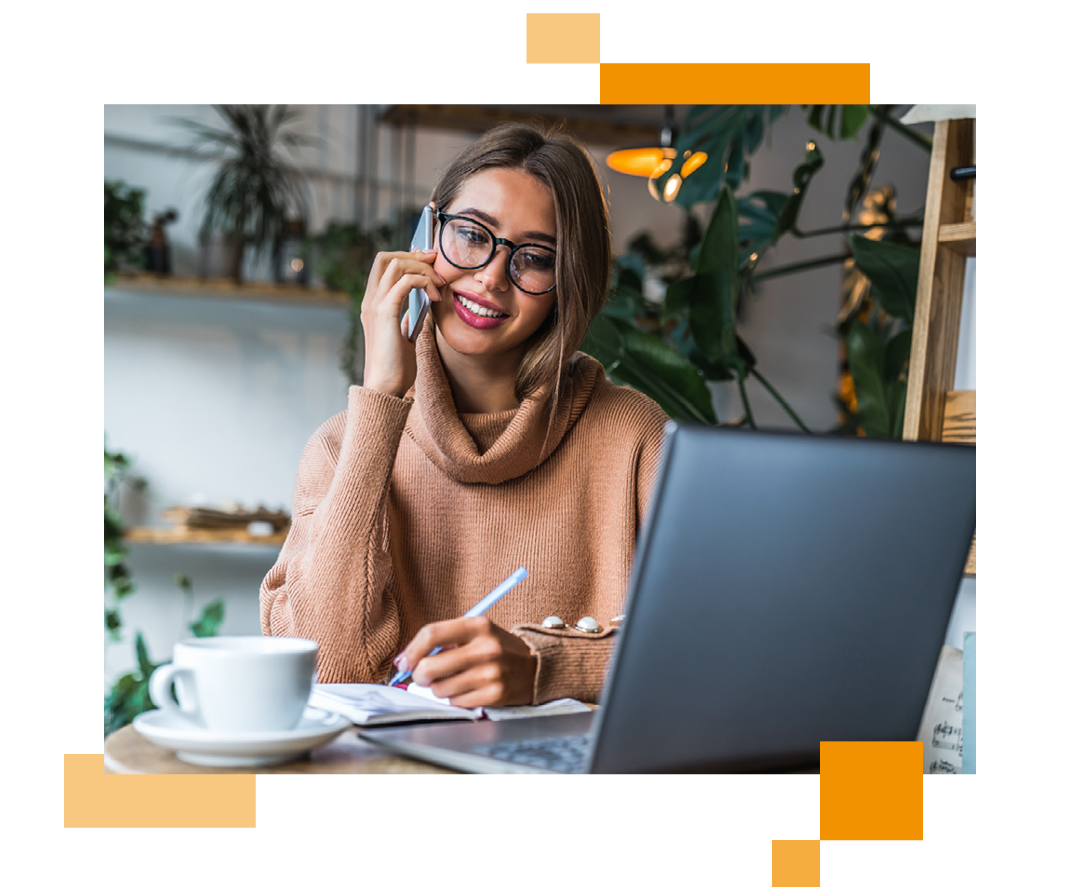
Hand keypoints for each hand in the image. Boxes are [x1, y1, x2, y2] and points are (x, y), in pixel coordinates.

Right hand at [360, 240, 444, 397]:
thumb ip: (406, 320)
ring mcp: (375, 305)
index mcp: (373, 304)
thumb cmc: (395, 367)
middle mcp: (370, 300)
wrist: (386, 387)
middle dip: (414, 255)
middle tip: (437, 263)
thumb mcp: (403, 337)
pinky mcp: (385, 313)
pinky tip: (435, 297)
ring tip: (440, 285)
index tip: (430, 262)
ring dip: (423, 268)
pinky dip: (423, 281)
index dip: (407, 257)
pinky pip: (405, 281)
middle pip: (386, 257)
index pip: (384, 265)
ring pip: (396, 264)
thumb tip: (418, 308)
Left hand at [394, 617, 537, 707]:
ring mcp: (490, 673)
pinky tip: (468, 690)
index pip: (432, 633)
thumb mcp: (476, 632)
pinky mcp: (494, 695)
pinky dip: (456, 699)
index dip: (411, 650)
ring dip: (440, 689)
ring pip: (440, 689)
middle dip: (420, 675)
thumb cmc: (496, 648)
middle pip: (430, 666)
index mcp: (477, 625)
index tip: (404, 662)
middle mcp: (485, 648)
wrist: (535, 666)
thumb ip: (445, 640)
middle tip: (424, 677)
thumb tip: (407, 661)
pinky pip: (456, 703)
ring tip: (453, 681)